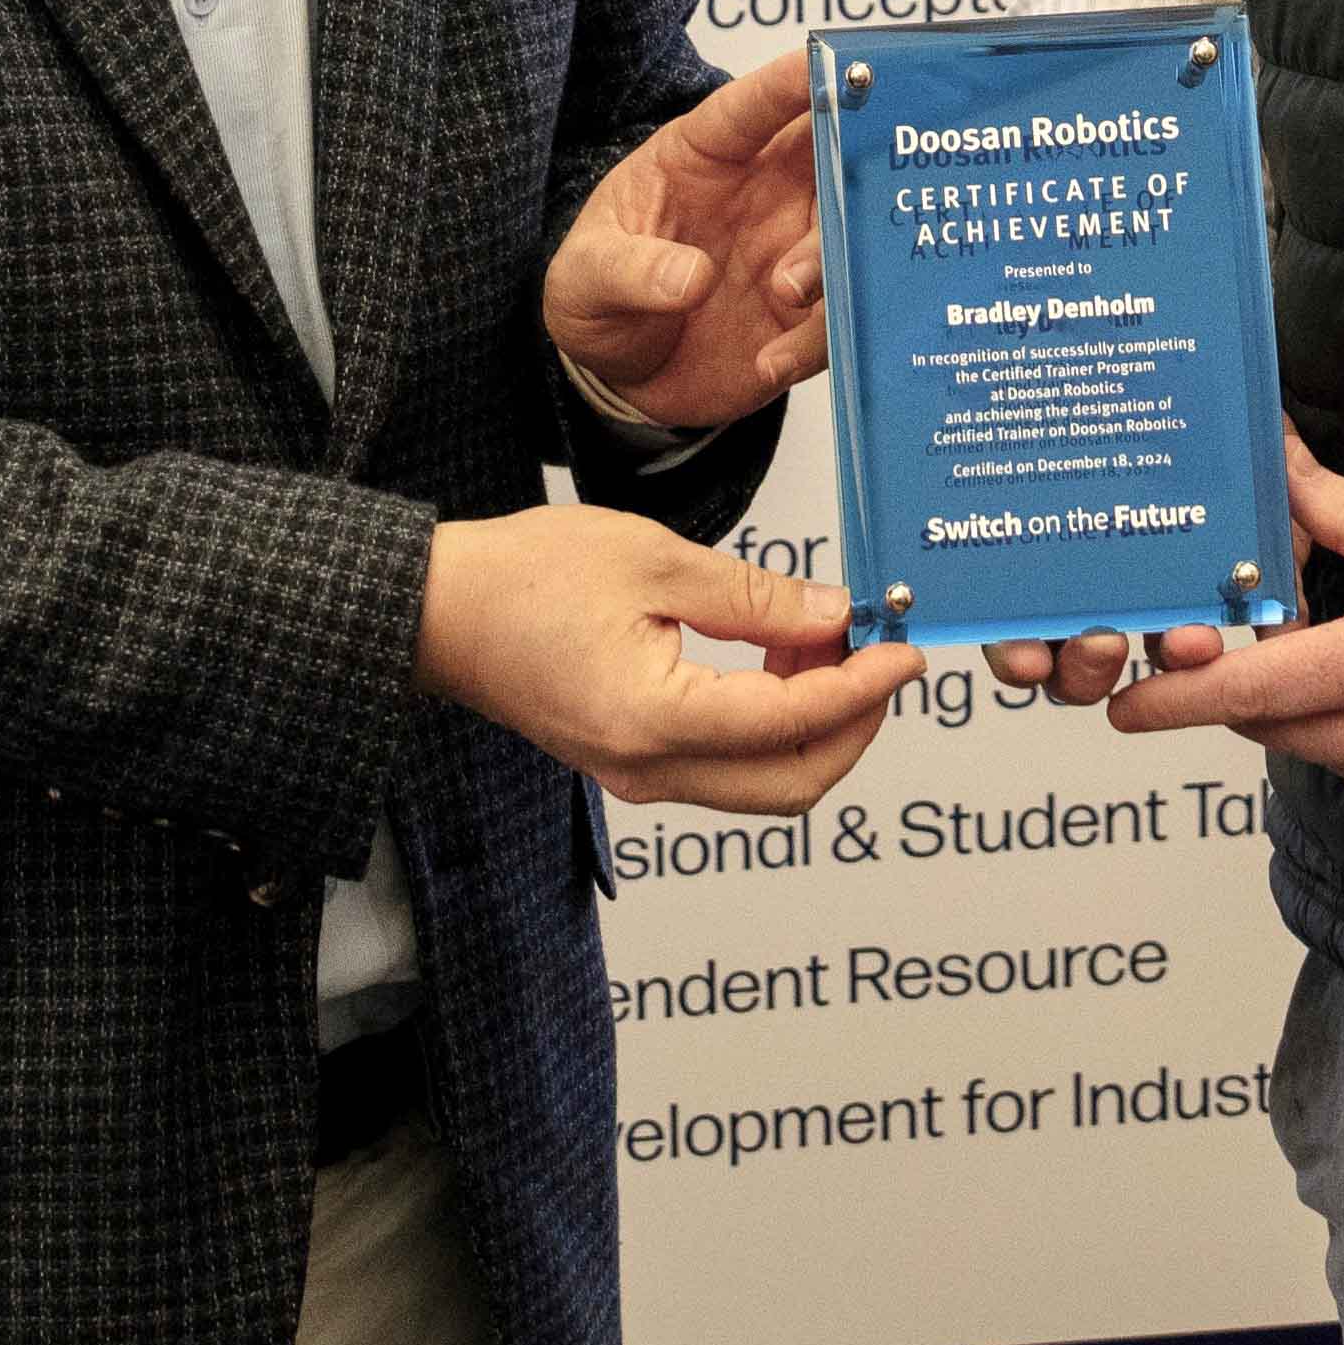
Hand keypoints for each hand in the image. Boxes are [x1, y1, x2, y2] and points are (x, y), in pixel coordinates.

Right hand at [424, 502, 909, 813]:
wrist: (439, 611)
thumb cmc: (523, 577)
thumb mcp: (653, 561)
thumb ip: (754, 597)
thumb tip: (836, 617)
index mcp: (656, 720)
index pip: (794, 722)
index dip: (864, 688)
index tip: (904, 651)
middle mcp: (650, 768)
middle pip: (793, 783)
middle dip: (854, 722)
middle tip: (877, 653)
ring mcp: (640, 774)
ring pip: (763, 781)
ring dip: (813, 721)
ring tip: (821, 638)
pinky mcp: (633, 761)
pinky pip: (726, 763)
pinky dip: (771, 721)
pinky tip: (776, 654)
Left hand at [546, 46, 829, 433]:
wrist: (618, 374)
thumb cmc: (597, 294)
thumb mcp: (584, 278)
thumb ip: (627, 270)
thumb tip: (689, 277)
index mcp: (706, 155)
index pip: (754, 106)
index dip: (795, 82)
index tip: (835, 63)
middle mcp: (765, 192)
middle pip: (830, 157)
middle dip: (849, 167)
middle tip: (837, 207)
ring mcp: (792, 252)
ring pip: (850, 234)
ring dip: (834, 260)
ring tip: (786, 294)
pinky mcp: (807, 316)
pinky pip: (839, 317)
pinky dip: (818, 339)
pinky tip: (770, 362)